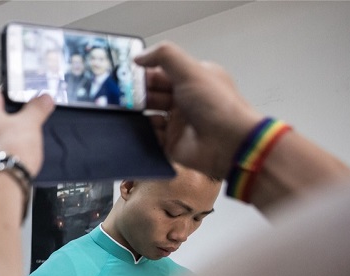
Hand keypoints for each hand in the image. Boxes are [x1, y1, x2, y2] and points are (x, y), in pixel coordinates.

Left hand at [0, 89, 54, 181]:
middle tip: (24, 128)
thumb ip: (37, 107)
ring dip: (1, 138)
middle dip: (8, 122)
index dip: (17, 101)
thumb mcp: (30, 123)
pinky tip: (7, 157)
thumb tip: (43, 99)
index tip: (28, 107)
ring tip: (16, 145)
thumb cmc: (7, 153)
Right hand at [135, 41, 263, 178]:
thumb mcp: (191, 71)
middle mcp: (184, 100)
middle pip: (152, 94)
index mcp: (191, 80)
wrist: (228, 143)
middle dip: (137, 94)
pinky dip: (144, 133)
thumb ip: (164, 56)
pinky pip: (151, 137)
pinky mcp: (171, 144)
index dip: (143, 73)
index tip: (125, 75)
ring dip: (137, 114)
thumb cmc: (217, 105)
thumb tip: (139, 56)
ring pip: (148, 115)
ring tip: (127, 113)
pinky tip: (142, 129)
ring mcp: (177, 123)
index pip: (161, 72)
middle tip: (120, 96)